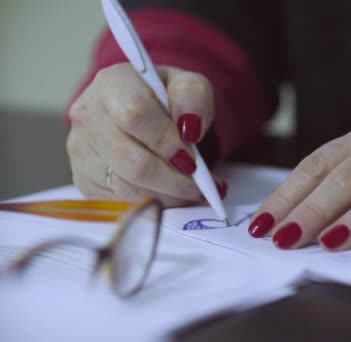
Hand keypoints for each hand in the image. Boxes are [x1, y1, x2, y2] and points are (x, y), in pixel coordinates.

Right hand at [67, 63, 224, 206]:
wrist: (141, 111)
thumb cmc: (165, 98)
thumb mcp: (187, 85)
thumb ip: (193, 96)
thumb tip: (189, 128)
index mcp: (113, 83)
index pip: (135, 115)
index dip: (167, 142)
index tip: (192, 159)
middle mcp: (88, 115)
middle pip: (132, 161)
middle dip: (173, 179)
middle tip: (199, 185)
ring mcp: (81, 150)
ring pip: (128, 188)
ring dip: (167, 196)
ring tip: (191, 192)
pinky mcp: (84, 179)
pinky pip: (121, 202)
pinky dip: (153, 204)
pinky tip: (170, 195)